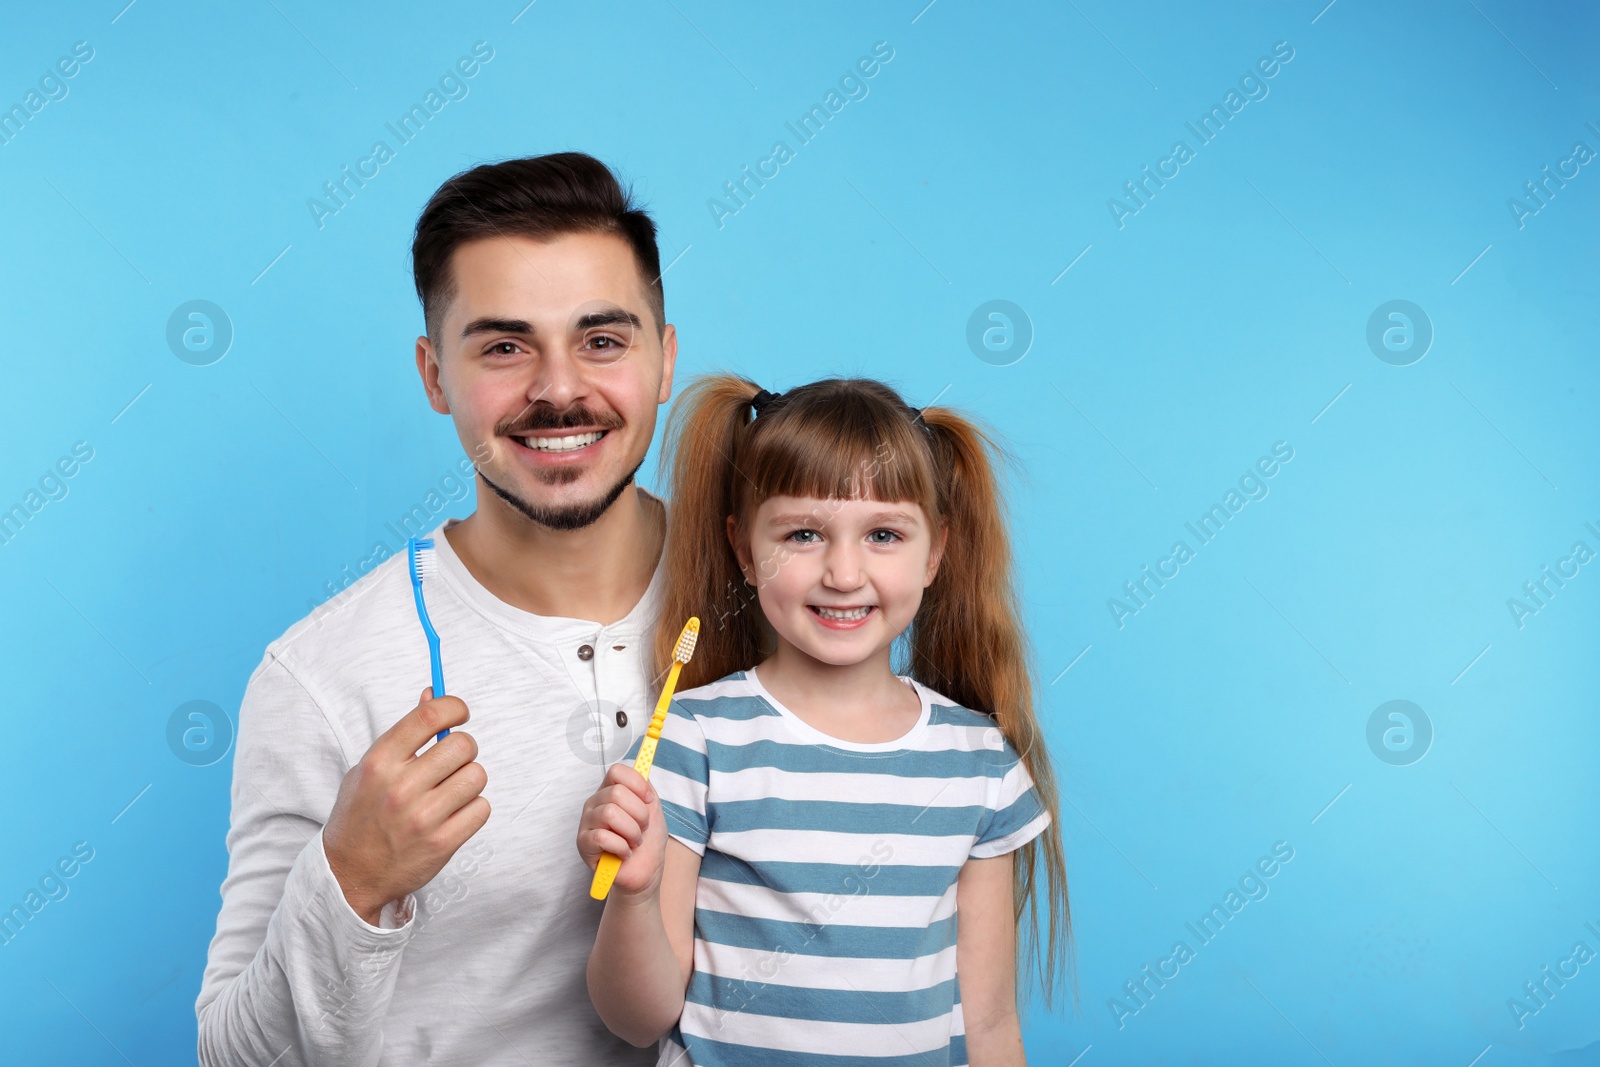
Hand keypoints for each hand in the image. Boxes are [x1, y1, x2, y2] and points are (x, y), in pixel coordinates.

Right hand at [323, 688, 489, 925]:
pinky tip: (452, 815)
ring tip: (449, 791)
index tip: (460, 713)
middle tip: (453, 761)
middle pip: (462, 744)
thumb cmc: (361, 815)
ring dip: (469, 780)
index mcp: (379, 762)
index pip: (430, 716)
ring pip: (477, 775)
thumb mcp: (368, 769)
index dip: (454, 706)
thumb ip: (403, 734)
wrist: (349, 875)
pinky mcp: (442, 843)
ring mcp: (422, 817)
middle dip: (464, 748)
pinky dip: (473, 809)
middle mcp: (400, 788)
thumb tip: (432, 695)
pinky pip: (482, 808)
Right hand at [577, 763, 666, 898]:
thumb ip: (645, 787)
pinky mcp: (583, 843)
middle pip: (616, 793)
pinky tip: (624, 853)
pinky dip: (621, 847)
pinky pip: (602, 837)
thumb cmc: (647, 841)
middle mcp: (596, 802)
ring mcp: (587, 822)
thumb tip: (641, 767)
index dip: (637, 784)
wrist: (645, 872)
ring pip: (609, 813)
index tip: (649, 800)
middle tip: (641, 829)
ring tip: (633, 842)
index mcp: (611, 791)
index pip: (617, 771)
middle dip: (638, 815)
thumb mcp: (653, 810)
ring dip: (631, 832)